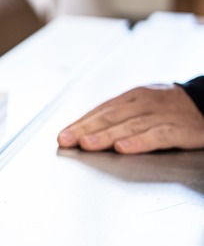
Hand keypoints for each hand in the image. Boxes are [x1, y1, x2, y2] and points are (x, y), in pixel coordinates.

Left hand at [57, 84, 203, 153]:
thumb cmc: (169, 109)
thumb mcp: (143, 107)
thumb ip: (117, 118)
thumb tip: (83, 132)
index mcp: (133, 97)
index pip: (102, 110)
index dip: (80, 124)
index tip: (62, 136)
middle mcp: (146, 103)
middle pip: (111, 116)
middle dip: (86, 129)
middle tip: (67, 140)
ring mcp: (163, 115)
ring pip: (130, 125)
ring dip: (106, 135)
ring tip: (88, 144)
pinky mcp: (182, 129)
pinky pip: (158, 135)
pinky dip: (140, 142)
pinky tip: (124, 148)